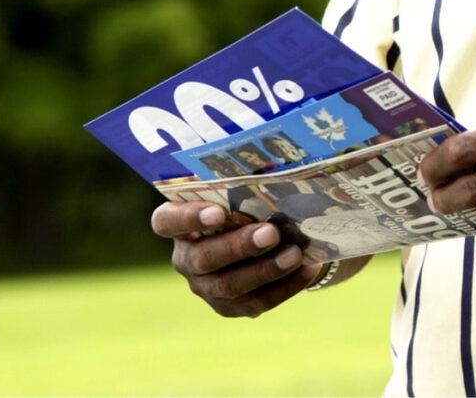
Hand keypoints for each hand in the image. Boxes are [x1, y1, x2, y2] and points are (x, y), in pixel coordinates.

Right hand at [151, 199, 322, 316]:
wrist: (261, 239)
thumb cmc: (245, 204)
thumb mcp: (238, 190)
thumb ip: (243, 184)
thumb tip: (270, 169)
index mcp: (177, 224)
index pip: (167, 221)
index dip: (189, 218)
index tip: (218, 212)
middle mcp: (186, 259)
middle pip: (204, 258)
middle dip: (240, 246)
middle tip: (271, 233)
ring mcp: (205, 287)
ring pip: (230, 286)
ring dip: (266, 270)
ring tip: (294, 254)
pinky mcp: (229, 306)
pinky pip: (255, 303)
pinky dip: (285, 286)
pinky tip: (308, 268)